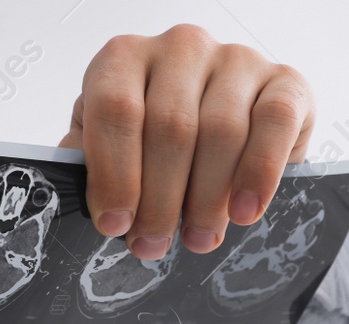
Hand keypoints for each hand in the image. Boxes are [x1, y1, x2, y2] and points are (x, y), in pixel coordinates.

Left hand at [61, 24, 314, 258]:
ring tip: (196, 238)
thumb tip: (70, 192)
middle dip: (159, 199)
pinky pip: (275, 124)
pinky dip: (258, 174)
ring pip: (221, 132)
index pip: (116, 109)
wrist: (222, 123)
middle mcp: (180, 49)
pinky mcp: (285, 81)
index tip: (114, 223)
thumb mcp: (103, 148)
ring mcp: (236, 59)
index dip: (114, 173)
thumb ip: (86, 164)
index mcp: (123, 60)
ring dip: (205, 199)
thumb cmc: (148, 139)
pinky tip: (243, 211)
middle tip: (152, 244)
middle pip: (170, 126)